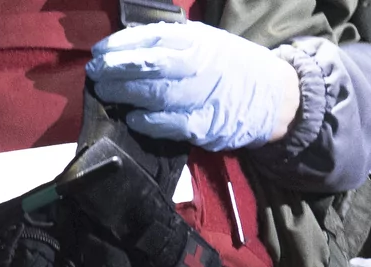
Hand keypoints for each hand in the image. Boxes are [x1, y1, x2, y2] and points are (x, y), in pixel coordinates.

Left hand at [88, 22, 302, 151]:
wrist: (276, 95)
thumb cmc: (232, 68)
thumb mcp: (209, 43)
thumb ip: (175, 44)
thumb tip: (129, 46)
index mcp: (201, 41)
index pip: (155, 38)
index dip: (122, 44)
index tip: (99, 51)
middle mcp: (201, 65)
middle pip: (152, 64)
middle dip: (117, 67)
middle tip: (94, 72)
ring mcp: (204, 95)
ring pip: (157, 93)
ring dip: (125, 93)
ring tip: (104, 92)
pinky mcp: (205, 124)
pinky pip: (171, 124)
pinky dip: (149, 121)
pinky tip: (132, 118)